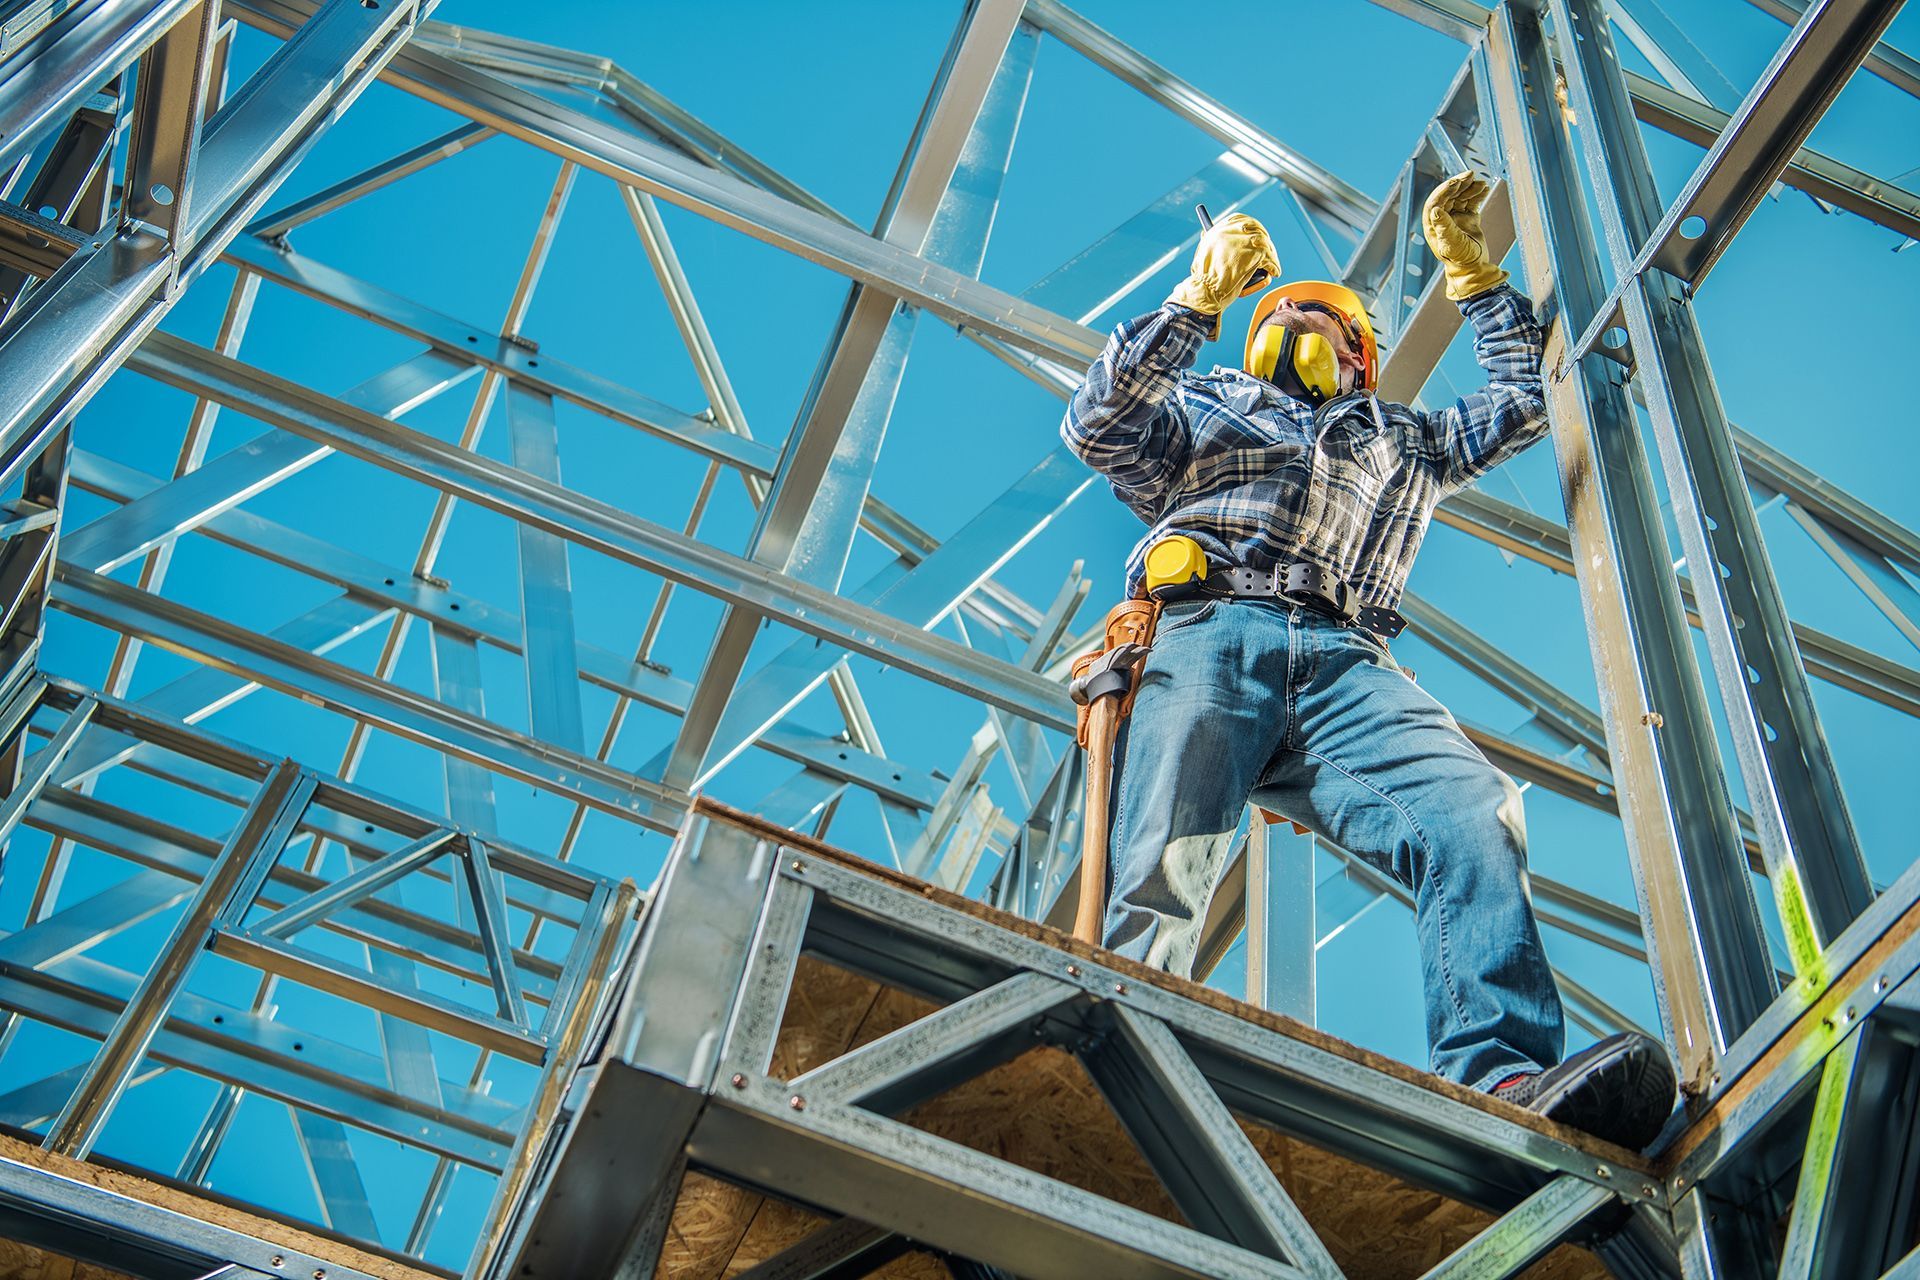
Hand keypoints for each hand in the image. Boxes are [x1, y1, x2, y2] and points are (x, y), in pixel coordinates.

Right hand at [1167, 213, 1280, 338]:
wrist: (1206, 289)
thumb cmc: (1202, 276)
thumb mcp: (1203, 251)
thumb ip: (1209, 241)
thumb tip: (1206, 234)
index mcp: (1222, 227)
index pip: (1241, 220)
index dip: (1250, 228)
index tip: (1254, 236)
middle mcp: (1236, 230)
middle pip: (1257, 231)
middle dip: (1263, 243)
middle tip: (1266, 253)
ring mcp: (1248, 241)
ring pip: (1267, 246)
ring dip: (1270, 257)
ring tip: (1270, 267)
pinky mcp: (1258, 253)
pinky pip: (1272, 259)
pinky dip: (1274, 267)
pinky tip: (1274, 273)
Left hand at [1422, 170, 1507, 300]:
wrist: (1475, 268)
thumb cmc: (1461, 260)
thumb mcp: (1452, 244)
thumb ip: (1445, 227)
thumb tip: (1435, 210)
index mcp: (1433, 225)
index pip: (1435, 201)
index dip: (1445, 190)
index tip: (1457, 181)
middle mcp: (1442, 219)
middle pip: (1448, 196)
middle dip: (1459, 184)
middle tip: (1470, 175)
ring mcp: (1455, 218)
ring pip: (1461, 197)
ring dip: (1470, 188)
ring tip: (1481, 184)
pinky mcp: (1468, 218)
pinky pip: (1471, 202)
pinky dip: (1477, 194)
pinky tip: (1484, 188)